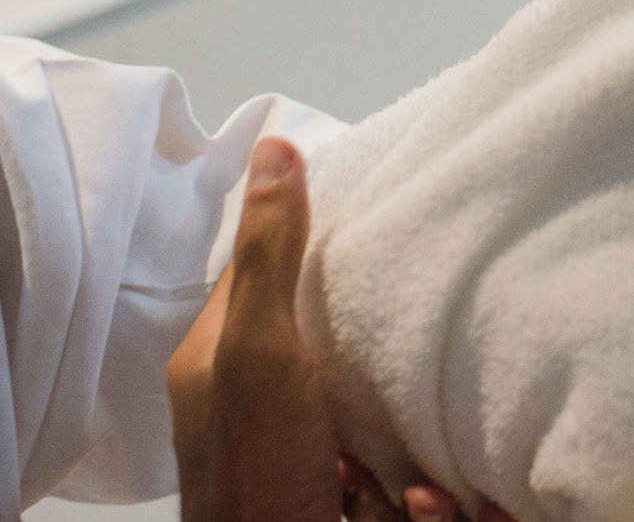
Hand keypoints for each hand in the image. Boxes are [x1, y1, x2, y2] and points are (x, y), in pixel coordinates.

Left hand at [170, 138, 400, 520]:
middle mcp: (252, 396)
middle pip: (332, 329)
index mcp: (218, 353)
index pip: (271, 266)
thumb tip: (276, 148)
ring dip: (406, 432)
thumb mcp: (262, 351)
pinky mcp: (336, 490)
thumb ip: (269, 255)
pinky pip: (396, 466)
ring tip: (401, 469)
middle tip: (406, 351)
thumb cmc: (256, 478)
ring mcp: (295, 447)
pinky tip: (414, 499)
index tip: (373, 227)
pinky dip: (415, 490)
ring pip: (372, 398)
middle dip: (381, 348)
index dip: (319, 244)